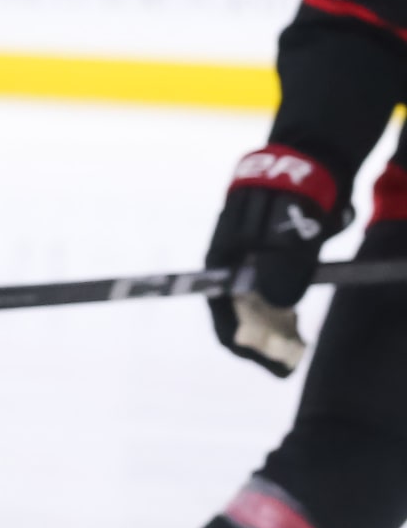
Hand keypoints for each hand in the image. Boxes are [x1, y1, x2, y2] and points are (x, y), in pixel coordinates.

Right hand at [205, 146, 347, 375]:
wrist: (306, 162)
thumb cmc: (291, 197)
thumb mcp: (290, 234)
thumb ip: (284, 268)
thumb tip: (280, 304)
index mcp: (223, 260)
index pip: (221, 314)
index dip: (243, 343)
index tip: (271, 365)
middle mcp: (232, 266)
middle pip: (238, 315)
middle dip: (262, 343)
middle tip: (289, 363)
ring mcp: (252, 262)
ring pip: (257, 308)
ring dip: (275, 331)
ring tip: (298, 349)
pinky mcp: (272, 258)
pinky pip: (272, 295)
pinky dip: (285, 313)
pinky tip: (301, 325)